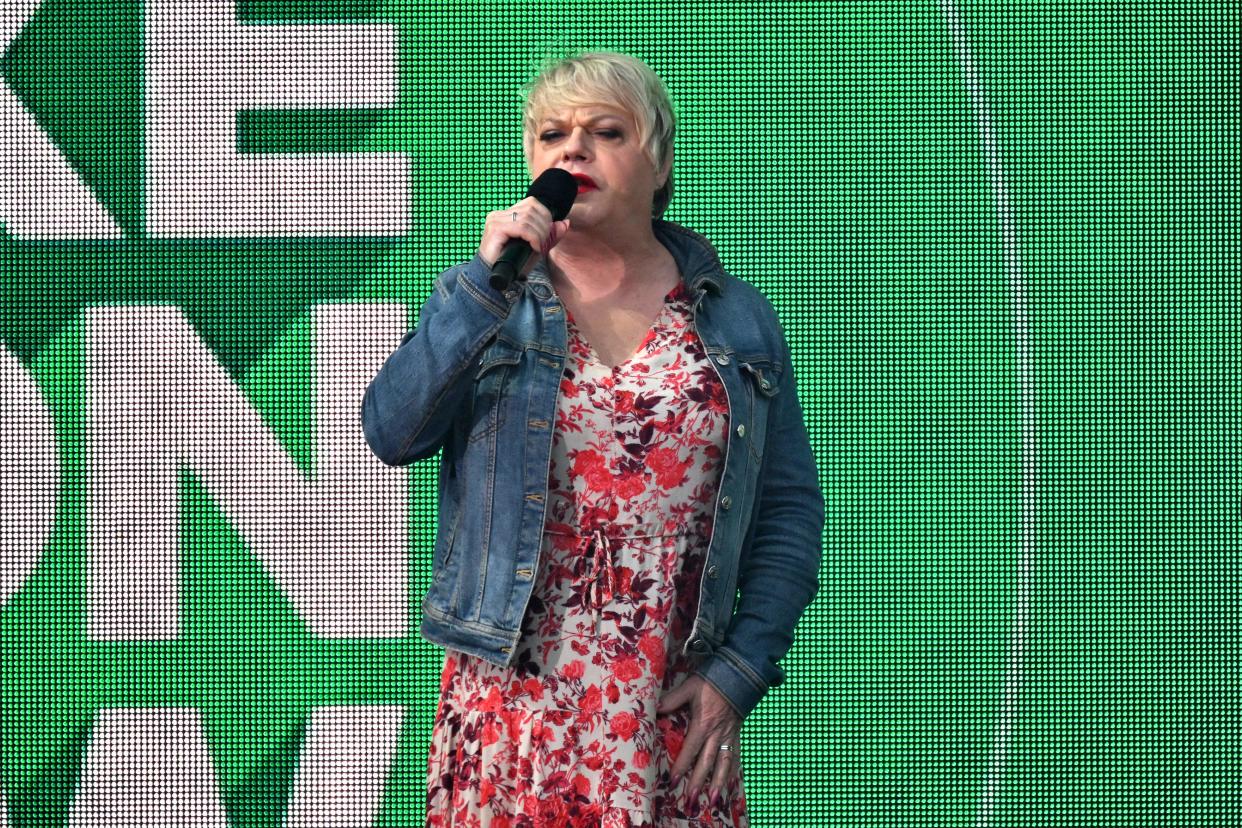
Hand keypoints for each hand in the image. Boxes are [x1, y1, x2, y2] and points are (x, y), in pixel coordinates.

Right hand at [478, 196, 571, 277]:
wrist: (495, 279)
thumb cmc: (513, 264)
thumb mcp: (536, 247)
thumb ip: (550, 235)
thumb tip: (565, 223)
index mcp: (506, 214)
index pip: (532, 203)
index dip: (545, 215)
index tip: (547, 234)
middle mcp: (499, 214)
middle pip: (531, 208)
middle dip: (544, 226)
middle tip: (543, 243)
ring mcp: (495, 220)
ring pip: (528, 217)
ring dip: (539, 233)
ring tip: (538, 247)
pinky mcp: (495, 229)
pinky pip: (522, 227)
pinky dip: (533, 237)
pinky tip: (534, 247)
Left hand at [657, 674, 742, 808]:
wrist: (739, 675)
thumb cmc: (711, 681)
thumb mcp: (690, 687)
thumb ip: (672, 699)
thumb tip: (654, 709)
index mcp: (704, 723)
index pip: (690, 749)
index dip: (682, 766)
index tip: (673, 781)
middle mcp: (717, 733)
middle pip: (707, 762)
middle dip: (698, 783)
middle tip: (690, 800)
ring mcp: (728, 735)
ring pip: (724, 764)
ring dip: (718, 784)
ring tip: (713, 801)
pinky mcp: (736, 735)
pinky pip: (735, 756)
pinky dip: (731, 772)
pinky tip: (728, 785)